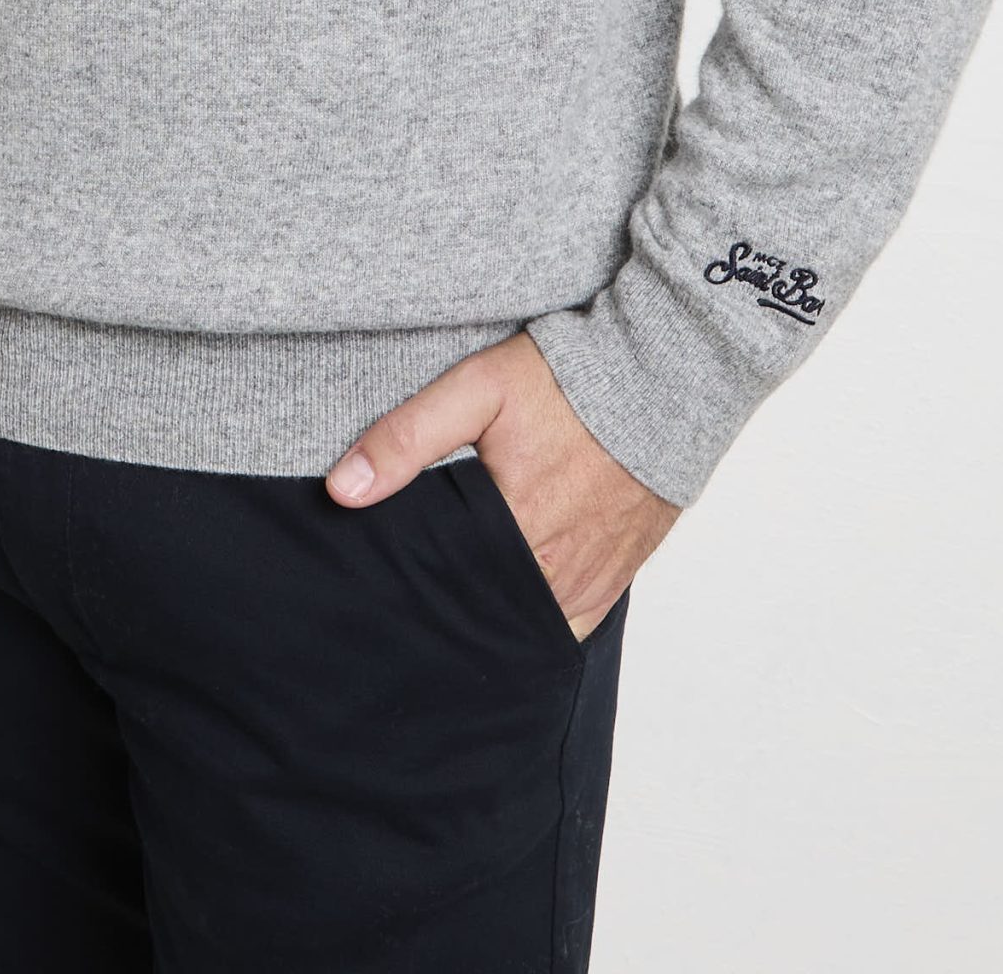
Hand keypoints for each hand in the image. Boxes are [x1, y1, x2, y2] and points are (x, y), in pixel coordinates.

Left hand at [325, 330, 680, 638]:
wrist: (659, 377)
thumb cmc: (566, 380)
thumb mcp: (477, 389)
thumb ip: (407, 438)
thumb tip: (343, 490)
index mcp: (515, 529)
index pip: (444, 587)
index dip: (414, 588)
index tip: (389, 583)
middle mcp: (556, 568)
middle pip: (484, 613)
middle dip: (451, 607)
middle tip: (419, 593)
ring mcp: (591, 579)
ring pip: (526, 626)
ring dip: (495, 615)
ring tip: (460, 600)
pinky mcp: (616, 578)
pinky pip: (569, 624)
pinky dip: (540, 619)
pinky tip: (512, 604)